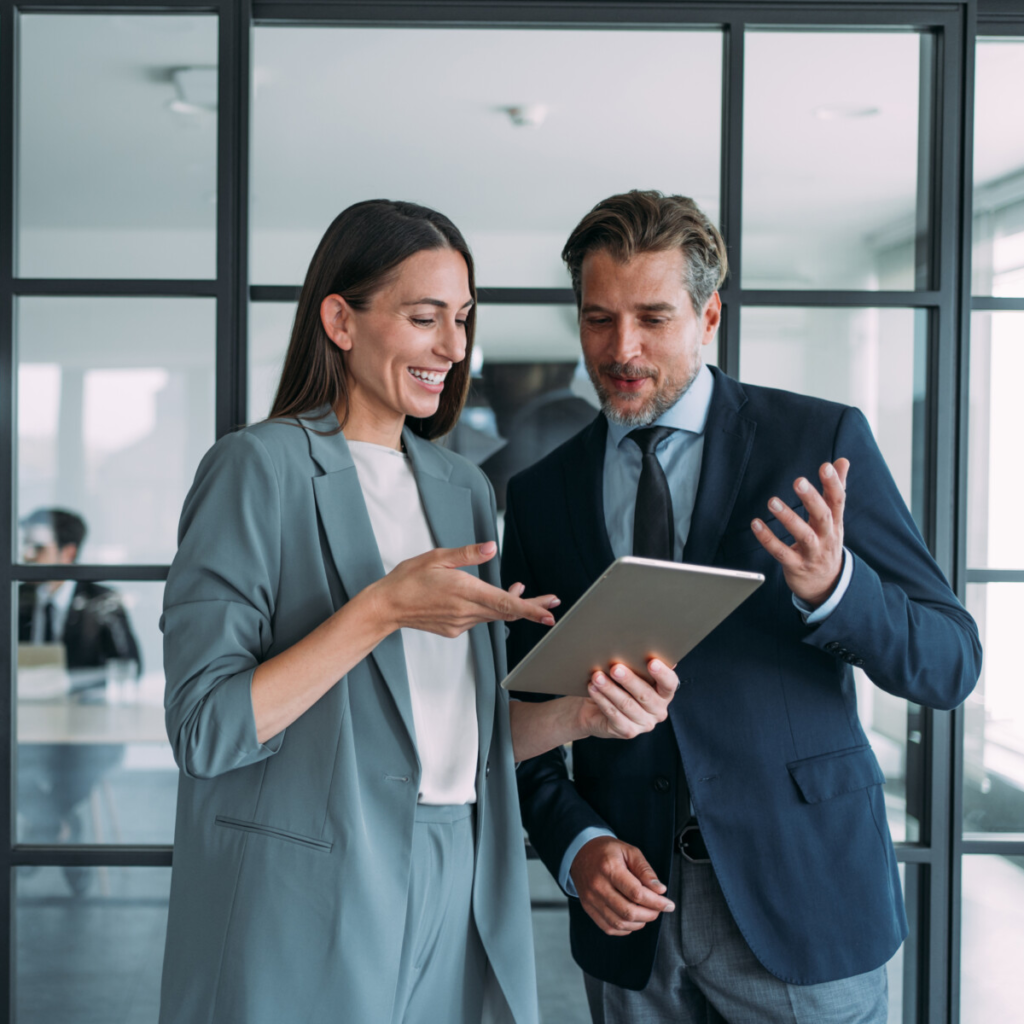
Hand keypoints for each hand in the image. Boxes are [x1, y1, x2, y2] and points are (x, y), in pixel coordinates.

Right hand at [371, 542, 558, 637]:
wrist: (387, 606)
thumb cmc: (408, 578)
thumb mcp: (437, 556)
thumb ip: (467, 554)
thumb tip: (491, 548)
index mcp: (464, 591)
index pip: (505, 603)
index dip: (530, 609)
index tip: (548, 614)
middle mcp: (465, 611)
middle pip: (506, 612)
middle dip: (531, 608)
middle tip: (552, 603)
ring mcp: (460, 623)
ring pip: (493, 615)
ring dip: (508, 605)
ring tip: (523, 591)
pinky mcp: (454, 629)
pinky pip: (477, 619)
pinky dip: (488, 609)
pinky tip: (489, 598)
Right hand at [570, 836, 674, 935]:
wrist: (579, 851)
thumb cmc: (607, 851)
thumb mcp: (629, 851)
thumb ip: (645, 870)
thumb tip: (660, 890)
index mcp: (610, 868)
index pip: (636, 893)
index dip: (656, 902)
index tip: (668, 904)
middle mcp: (598, 886)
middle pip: (628, 912)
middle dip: (650, 914)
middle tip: (659, 909)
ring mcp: (591, 899)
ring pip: (619, 923)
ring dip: (639, 923)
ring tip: (647, 913)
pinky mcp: (588, 908)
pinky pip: (609, 927)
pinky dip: (625, 929)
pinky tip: (633, 919)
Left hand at [577, 659, 678, 739]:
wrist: (596, 710)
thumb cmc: (618, 685)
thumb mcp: (630, 674)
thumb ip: (638, 665)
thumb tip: (640, 646)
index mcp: (664, 693)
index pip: (670, 684)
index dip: (662, 674)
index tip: (652, 662)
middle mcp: (658, 710)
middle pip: (645, 695)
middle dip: (629, 680)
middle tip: (615, 667)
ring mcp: (644, 723)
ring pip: (626, 704)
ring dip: (610, 689)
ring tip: (597, 676)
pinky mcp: (628, 731)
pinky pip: (614, 714)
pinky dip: (602, 700)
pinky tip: (593, 689)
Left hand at [751, 459, 849, 607]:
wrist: (826, 585)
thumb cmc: (826, 543)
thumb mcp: (834, 518)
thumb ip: (836, 489)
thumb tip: (842, 461)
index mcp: (835, 523)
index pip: (838, 501)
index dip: (834, 484)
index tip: (826, 466)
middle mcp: (826, 537)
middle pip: (823, 516)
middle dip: (812, 499)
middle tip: (799, 481)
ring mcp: (812, 553)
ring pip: (803, 535)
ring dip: (788, 518)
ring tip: (772, 501)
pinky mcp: (796, 566)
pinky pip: (781, 552)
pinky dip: (768, 539)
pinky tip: (756, 524)